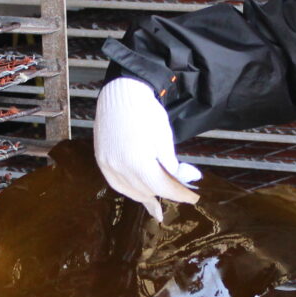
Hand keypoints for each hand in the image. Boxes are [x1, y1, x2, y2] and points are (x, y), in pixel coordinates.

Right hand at [93, 77, 201, 220]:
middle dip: (167, 194)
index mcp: (138, 163)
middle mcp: (120, 169)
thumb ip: (172, 164)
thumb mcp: (164, 138)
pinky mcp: (101, 161)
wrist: (121, 94)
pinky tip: (141, 194)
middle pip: (148, 191)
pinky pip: (117, 184)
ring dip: (148, 196)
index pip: (164, 188)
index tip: (193, 197)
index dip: (181, 194)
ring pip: (132, 192)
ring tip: (160, 202)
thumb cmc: (146, 113)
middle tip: (180, 193)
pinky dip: (131, 190)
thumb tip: (186, 180)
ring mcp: (108, 166)